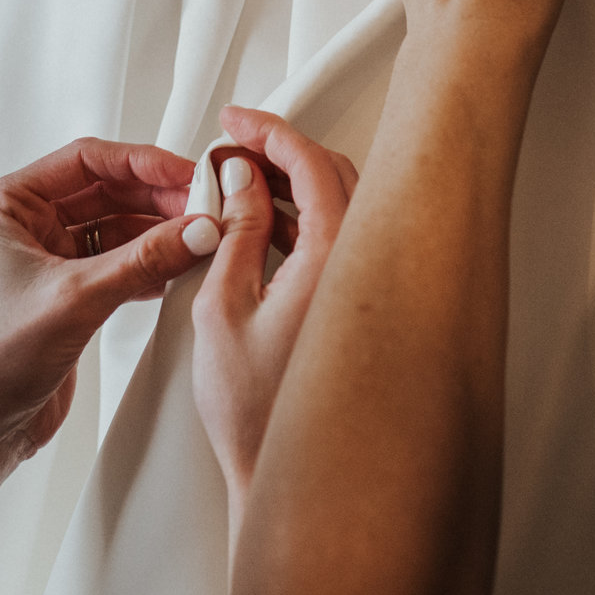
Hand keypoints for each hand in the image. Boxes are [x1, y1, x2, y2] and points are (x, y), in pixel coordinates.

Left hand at [0, 139, 217, 463]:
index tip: (188, 173)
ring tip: (199, 237)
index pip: (86, 159)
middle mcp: (22, 226)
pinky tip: (178, 268)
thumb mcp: (76, 300)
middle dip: (157, 199)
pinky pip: (118, 260)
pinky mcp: (66, 291)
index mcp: (4, 206)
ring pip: (116, 226)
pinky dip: (149, 262)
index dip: (143, 162)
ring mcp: (45, 259)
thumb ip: (143, 261)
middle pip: (107, 189)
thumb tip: (196, 230)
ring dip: (158, 232)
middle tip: (204, 208)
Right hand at [191, 107, 356, 527]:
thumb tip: (240, 177)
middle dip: (281, 151)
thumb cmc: (254, 410)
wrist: (285, 474)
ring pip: (342, 204)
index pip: (312, 164)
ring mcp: (371, 286)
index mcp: (337, 260)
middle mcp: (368, 267)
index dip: (269, 131)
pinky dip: (301, 219)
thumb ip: (235, 230)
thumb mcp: (222, 307)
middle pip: (335, 175)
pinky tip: (261, 224)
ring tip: (235, 183)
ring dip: (291, 185)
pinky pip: (341, 237)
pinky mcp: (363, 305)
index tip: (233, 121)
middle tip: (231, 147)